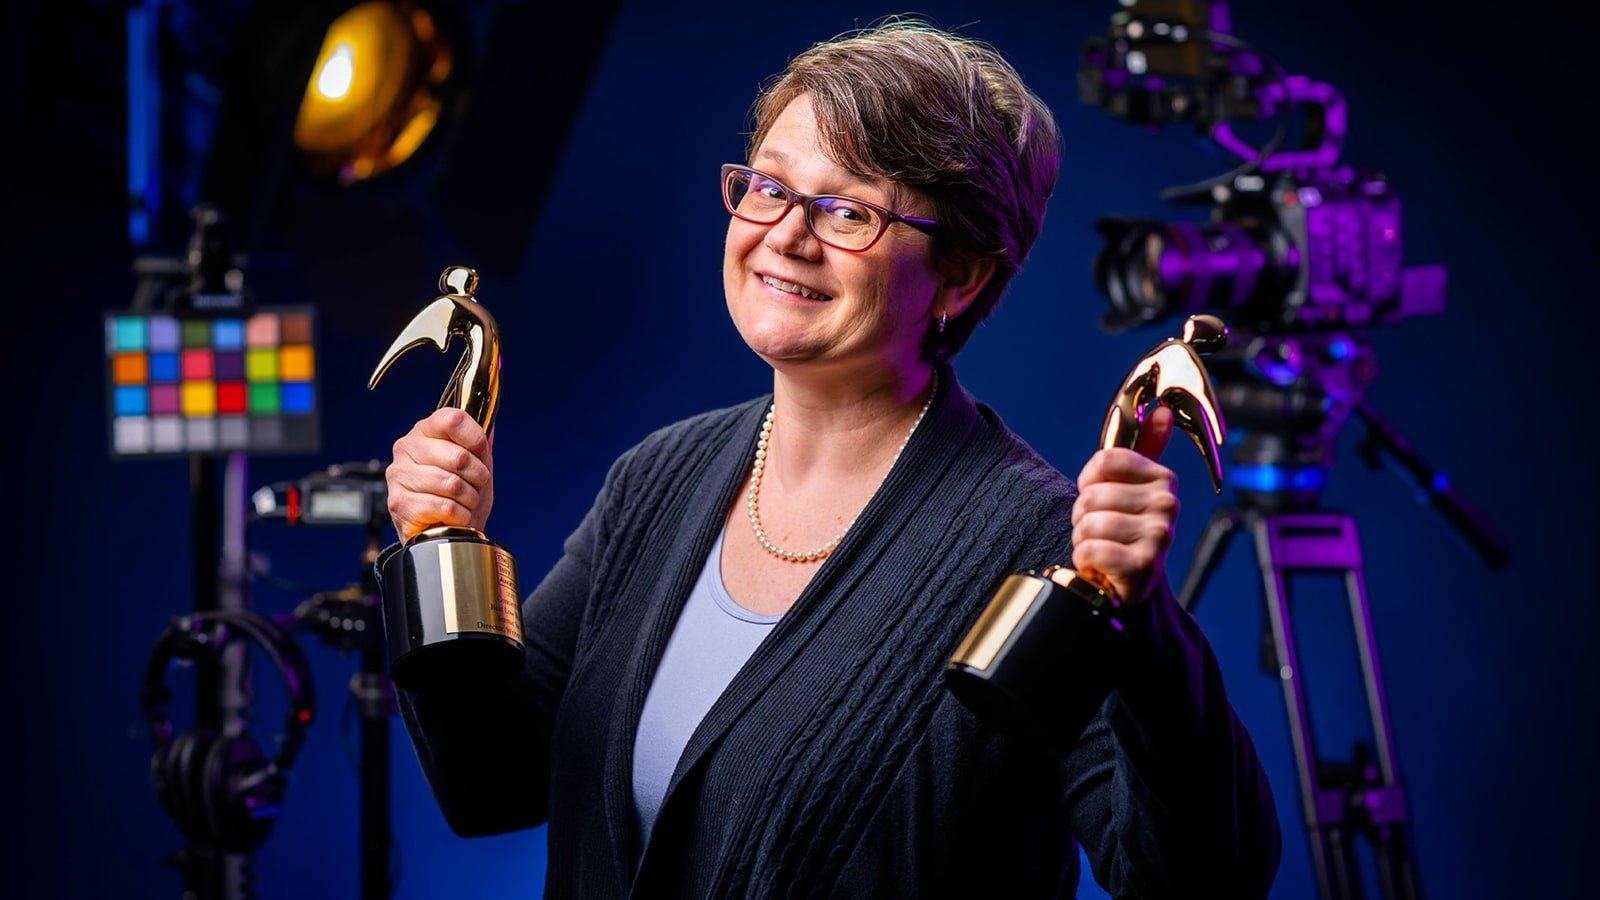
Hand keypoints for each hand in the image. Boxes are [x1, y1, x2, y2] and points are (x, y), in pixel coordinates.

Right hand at [386, 408, 494, 541]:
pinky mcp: (399, 503)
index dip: (475, 439)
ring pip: (453, 484)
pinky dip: (458, 516)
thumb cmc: (457, 497)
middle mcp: (406, 448)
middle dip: (477, 478)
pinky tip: (451, 517)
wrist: (443, 534)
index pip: (453, 420)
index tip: (480, 454)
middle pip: (459, 457)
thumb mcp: (476, 467)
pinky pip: (445, 507)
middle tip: (473, 488)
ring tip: (462, 504)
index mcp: (425, 431)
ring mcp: (399, 475)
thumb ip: (480, 448)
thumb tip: (490, 432)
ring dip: (468, 500)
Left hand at [1070, 406, 1178, 603]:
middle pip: (1092, 493)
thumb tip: (1163, 411)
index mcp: (1162, 479)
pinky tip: (1101, 565)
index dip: (1089, 480)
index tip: (1099, 496)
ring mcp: (1159, 535)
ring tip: (1101, 547)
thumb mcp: (1131, 486)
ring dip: (1083, 539)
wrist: (1132, 583)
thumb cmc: (1124, 530)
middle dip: (1083, 516)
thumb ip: (1145, 447)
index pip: (1104, 460)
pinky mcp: (1145, 565)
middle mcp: (1167, 504)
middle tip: (1101, 531)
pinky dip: (1086, 559)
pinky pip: (1091, 549)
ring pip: (1088, 522)